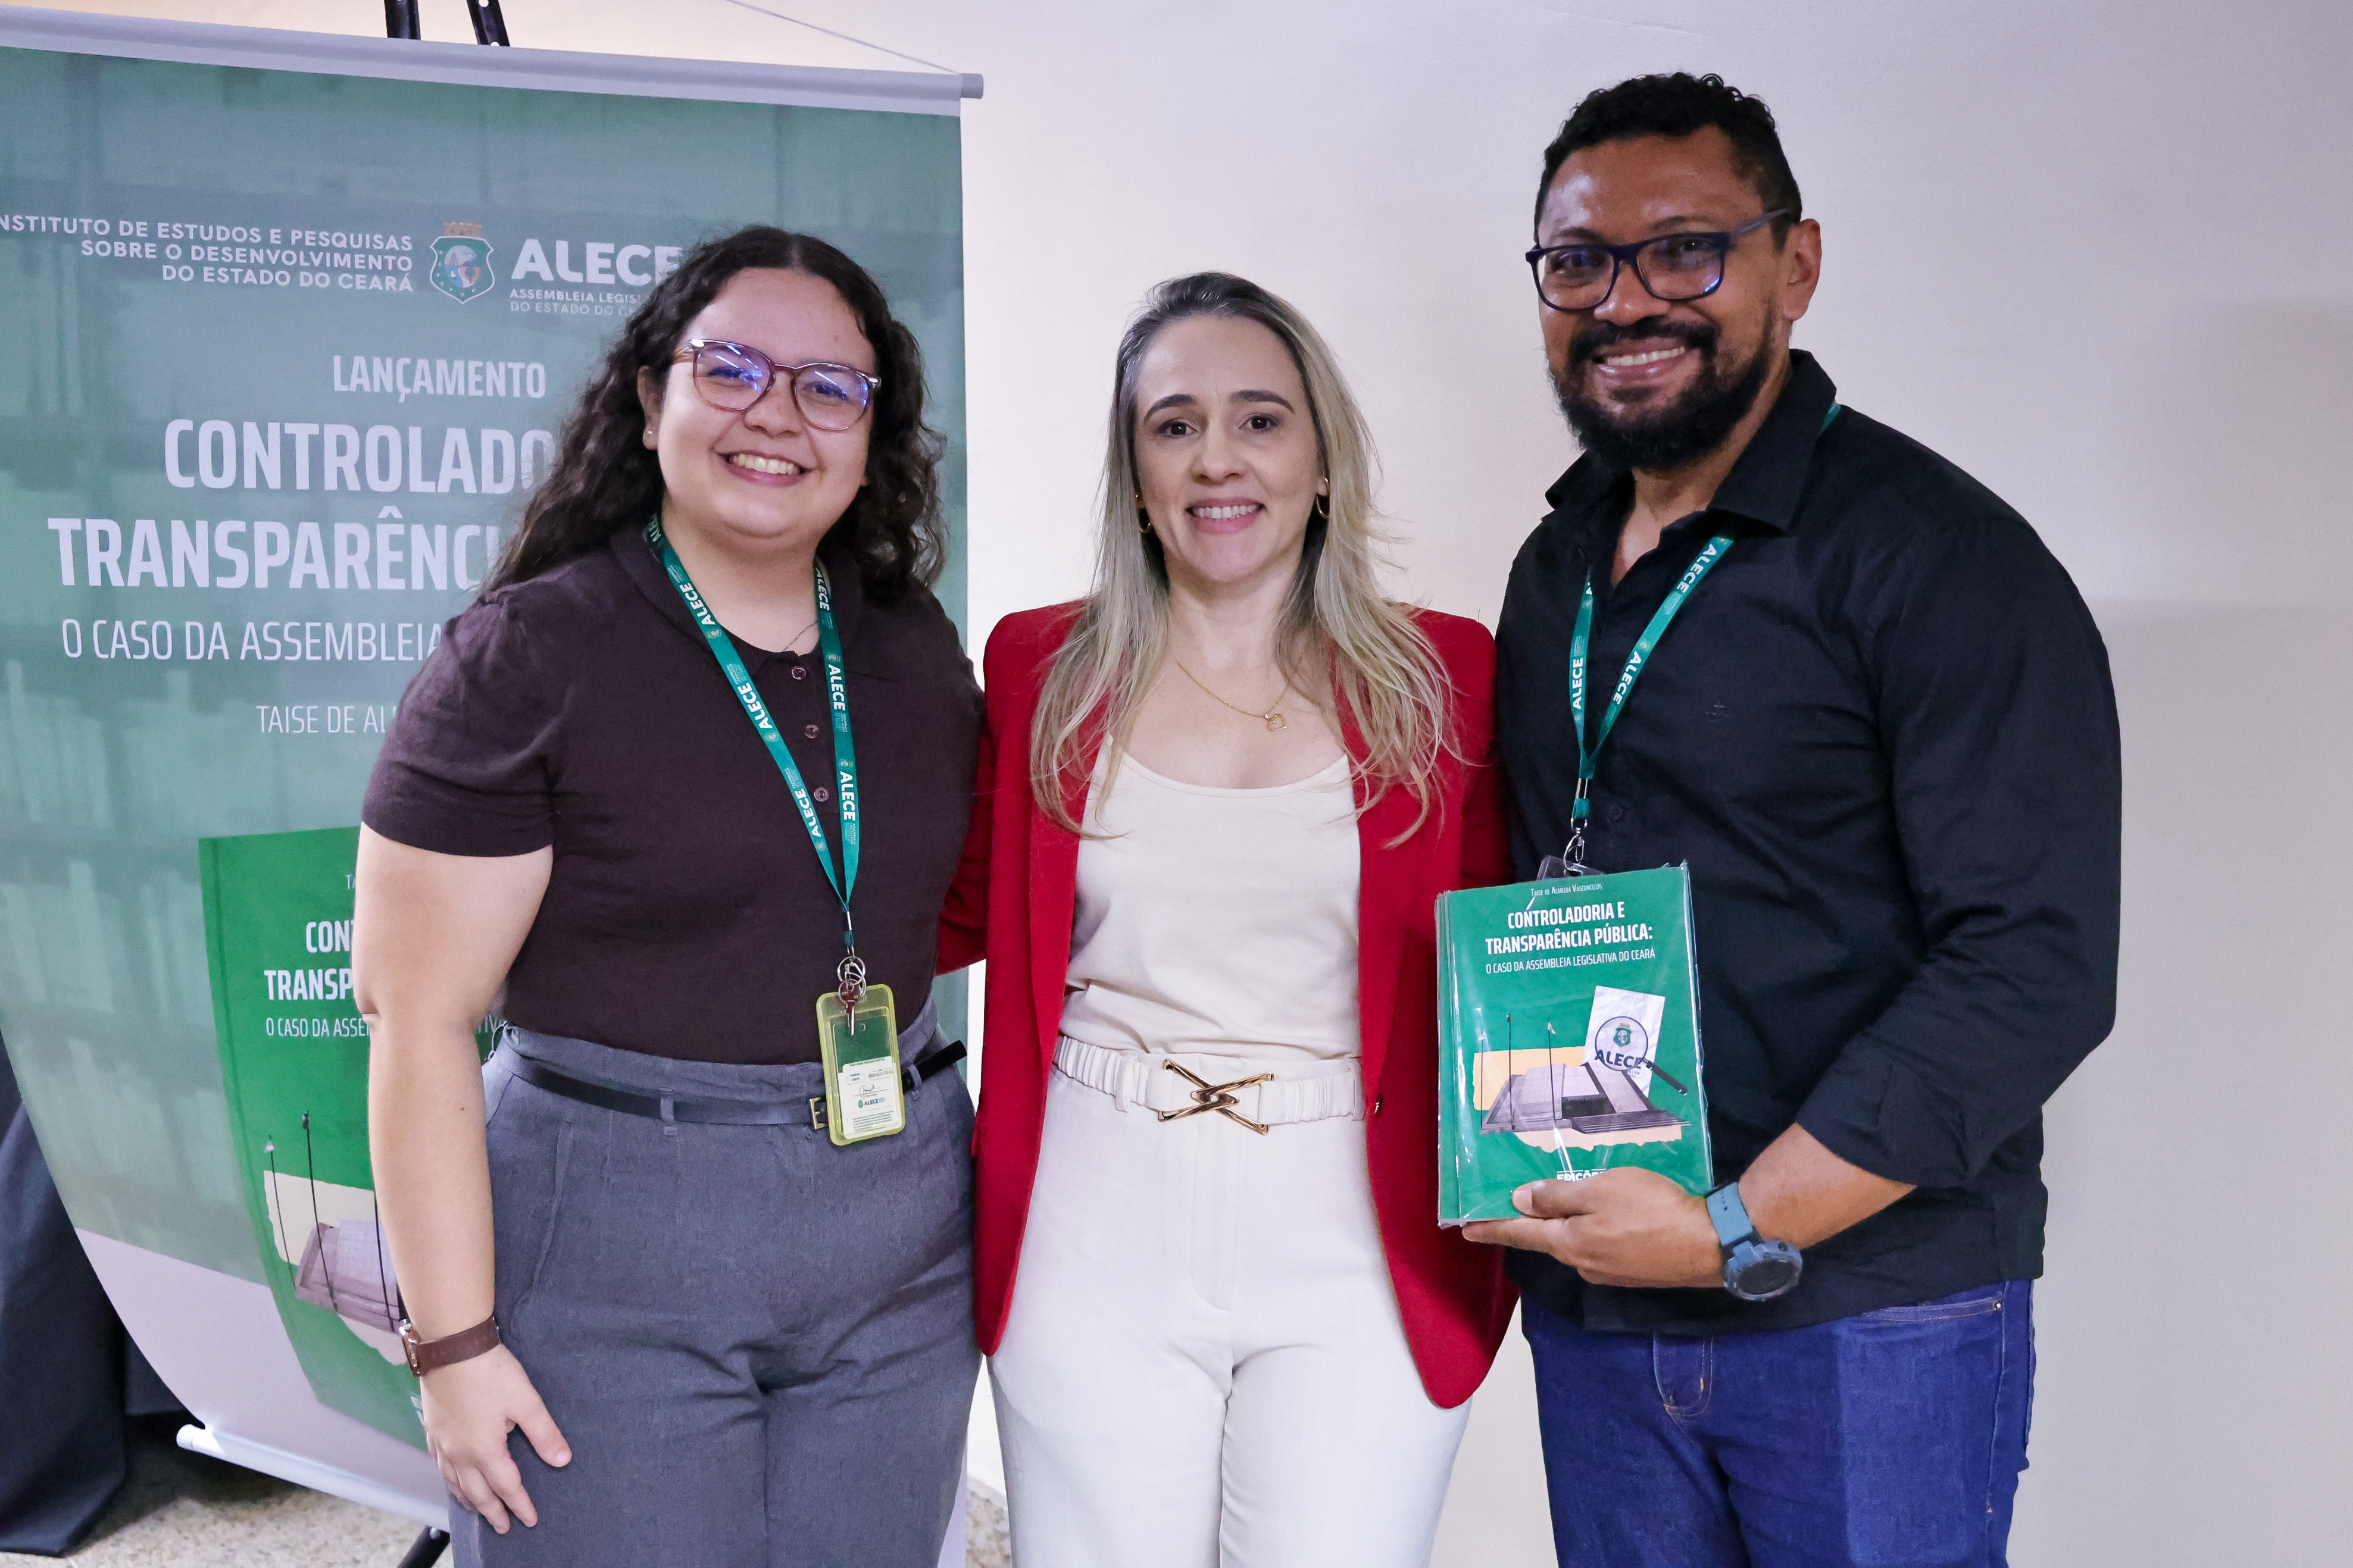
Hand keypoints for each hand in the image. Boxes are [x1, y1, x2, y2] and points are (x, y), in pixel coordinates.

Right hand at [419, 1345, 569, 1532]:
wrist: (451, 1347)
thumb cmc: (490, 1372)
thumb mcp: (526, 1401)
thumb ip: (544, 1433)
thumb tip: (562, 1461)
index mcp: (485, 1450)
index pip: (507, 1487)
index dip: (520, 1505)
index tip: (530, 1520)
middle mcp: (460, 1454)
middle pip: (477, 1493)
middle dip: (493, 1511)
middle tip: (504, 1527)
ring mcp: (443, 1443)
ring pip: (455, 1483)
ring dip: (469, 1500)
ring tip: (478, 1511)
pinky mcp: (433, 1429)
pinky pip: (440, 1466)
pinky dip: (449, 1481)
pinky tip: (452, 1479)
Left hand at [1463, 1167, 1720, 1288]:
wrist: (1710, 1244)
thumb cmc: (1651, 1209)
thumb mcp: (1599, 1191)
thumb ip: (1558, 1196)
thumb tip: (1520, 1202)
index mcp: (1569, 1243)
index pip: (1520, 1234)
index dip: (1492, 1228)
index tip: (1464, 1229)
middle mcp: (1583, 1264)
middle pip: (1548, 1239)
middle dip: (1532, 1222)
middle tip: (1516, 1201)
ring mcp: (1610, 1272)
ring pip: (1577, 1242)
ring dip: (1568, 1224)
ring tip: (1568, 1199)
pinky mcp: (1634, 1271)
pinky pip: (1601, 1247)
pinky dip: (1594, 1230)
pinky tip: (1606, 1216)